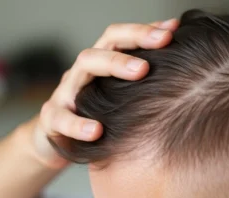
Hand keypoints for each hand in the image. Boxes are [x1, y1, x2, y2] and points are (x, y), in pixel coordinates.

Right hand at [32, 19, 179, 168]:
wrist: (56, 135)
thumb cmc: (95, 110)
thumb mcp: (116, 92)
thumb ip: (139, 78)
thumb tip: (177, 63)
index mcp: (100, 64)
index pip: (119, 38)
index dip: (143, 31)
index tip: (172, 30)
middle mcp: (82, 73)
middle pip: (101, 49)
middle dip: (132, 44)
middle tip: (161, 47)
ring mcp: (64, 94)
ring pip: (79, 74)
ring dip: (111, 68)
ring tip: (141, 72)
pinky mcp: (51, 118)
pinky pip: (61, 118)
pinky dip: (78, 124)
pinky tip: (96, 131)